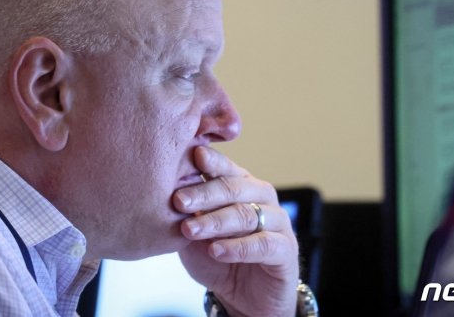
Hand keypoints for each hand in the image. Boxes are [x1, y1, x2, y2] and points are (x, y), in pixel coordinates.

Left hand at [173, 146, 299, 316]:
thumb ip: (188, 213)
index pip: (227, 169)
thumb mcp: (195, 233)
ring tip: (190, 229)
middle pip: (235, 188)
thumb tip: (168, 191)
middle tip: (178, 200)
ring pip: (247, 214)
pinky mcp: (286, 250)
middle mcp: (263, 198)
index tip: (193, 156)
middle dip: (205, 193)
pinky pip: (263, 244)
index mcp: (242, 186)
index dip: (212, 162)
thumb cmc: (218, 257)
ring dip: (216, 221)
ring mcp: (278, 222)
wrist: (242, 297)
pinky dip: (238, 247)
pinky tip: (216, 250)